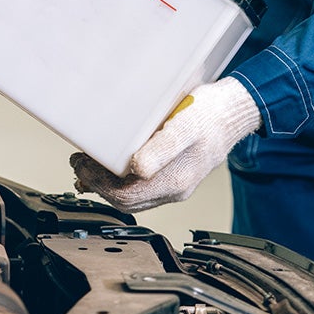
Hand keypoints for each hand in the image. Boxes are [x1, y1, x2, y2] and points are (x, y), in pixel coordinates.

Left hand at [71, 77, 261, 212]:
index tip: (82, 165)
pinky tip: (113, 168)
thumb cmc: (211, 115)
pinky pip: (142, 189)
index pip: (126, 195)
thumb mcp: (184, 126)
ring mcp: (175, 185)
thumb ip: (161, 149)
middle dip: (98, 185)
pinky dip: (122, 181)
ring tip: (90, 166)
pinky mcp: (175, 176)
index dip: (99, 183)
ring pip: (133, 197)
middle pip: (126, 200)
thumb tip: (138, 169)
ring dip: (108, 185)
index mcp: (176, 181)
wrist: (234, 112)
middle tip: (80, 164)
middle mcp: (175, 189)